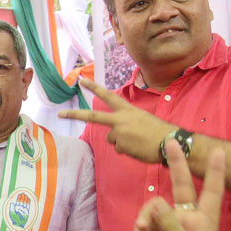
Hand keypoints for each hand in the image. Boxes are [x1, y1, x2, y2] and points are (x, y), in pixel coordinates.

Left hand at [58, 78, 174, 162]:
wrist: (171, 142)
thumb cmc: (159, 131)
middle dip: (74, 115)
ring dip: (122, 141)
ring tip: (139, 140)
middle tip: (59, 114)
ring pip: (112, 139)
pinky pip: (119, 149)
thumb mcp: (141, 119)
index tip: (81, 81)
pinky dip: (128, 150)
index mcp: (127, 110)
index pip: (107, 96)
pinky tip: (139, 148)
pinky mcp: (120, 146)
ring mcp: (118, 133)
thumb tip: (114, 134)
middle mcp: (120, 119)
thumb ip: (125, 122)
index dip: (94, 88)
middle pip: (92, 116)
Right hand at [134, 142, 224, 230]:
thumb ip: (171, 226)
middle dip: (177, 165)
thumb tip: (158, 204)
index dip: (215, 172)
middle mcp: (188, 220)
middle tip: (172, 142)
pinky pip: (142, 220)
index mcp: (204, 223)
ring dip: (146, 219)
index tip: (218, 152)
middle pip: (183, 186)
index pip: (212, 192)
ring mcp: (169, 227)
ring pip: (154, 205)